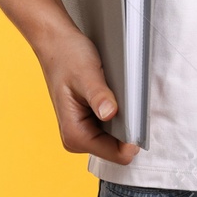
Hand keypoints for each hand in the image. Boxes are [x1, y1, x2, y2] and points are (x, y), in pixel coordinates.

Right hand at [33, 27, 138, 164]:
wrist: (56, 43)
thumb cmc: (67, 56)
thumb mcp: (86, 74)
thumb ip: (99, 96)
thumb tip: (109, 113)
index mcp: (74, 134)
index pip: (115, 154)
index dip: (132, 140)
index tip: (140, 120)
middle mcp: (77, 138)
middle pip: (117, 148)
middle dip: (128, 128)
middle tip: (129, 102)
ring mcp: (83, 131)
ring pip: (116, 138)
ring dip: (124, 120)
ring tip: (119, 96)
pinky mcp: (88, 122)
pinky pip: (112, 127)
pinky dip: (119, 114)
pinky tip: (115, 96)